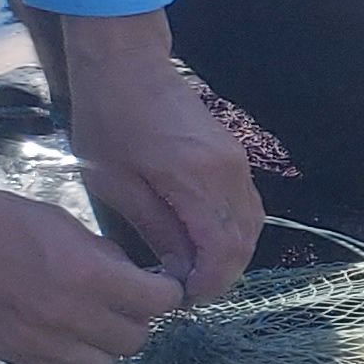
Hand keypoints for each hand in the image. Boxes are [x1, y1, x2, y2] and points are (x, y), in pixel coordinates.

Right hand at [0, 186, 183, 363]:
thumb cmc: (2, 227)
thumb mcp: (62, 226)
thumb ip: (104, 255)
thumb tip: (131, 275)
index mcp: (91, 276)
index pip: (162, 300)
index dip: (164, 291)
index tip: (159, 286)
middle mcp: (74, 316)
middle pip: (136, 338)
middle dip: (134, 320)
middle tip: (121, 304)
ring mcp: (46, 342)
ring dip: (103, 345)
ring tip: (89, 324)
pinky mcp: (20, 358)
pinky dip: (66, 357)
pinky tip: (56, 334)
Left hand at [53, 17, 260, 304]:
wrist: (128, 64)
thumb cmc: (110, 120)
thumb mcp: (117, 183)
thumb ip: (155, 228)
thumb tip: (180, 269)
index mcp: (197, 181)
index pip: (222, 249)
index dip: (211, 282)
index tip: (186, 298)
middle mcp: (229, 174)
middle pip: (245, 240)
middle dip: (224, 272)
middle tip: (192, 291)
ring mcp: (238, 163)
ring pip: (253, 224)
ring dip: (231, 253)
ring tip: (199, 269)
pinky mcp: (235, 156)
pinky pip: (248, 205)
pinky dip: (233, 230)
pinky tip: (208, 238)